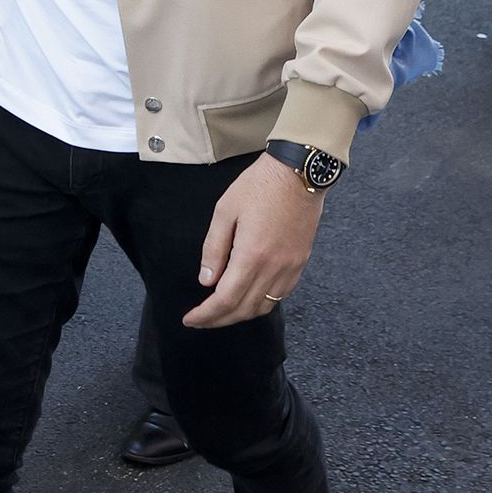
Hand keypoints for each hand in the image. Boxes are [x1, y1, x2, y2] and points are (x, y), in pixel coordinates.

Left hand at [183, 154, 323, 329]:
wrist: (299, 172)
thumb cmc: (259, 186)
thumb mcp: (225, 211)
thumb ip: (214, 249)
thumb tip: (206, 280)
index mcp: (252, 256)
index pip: (225, 299)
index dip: (206, 315)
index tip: (190, 320)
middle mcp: (274, 268)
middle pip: (244, 309)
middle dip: (219, 320)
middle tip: (200, 320)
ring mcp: (291, 267)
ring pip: (264, 306)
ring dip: (240, 315)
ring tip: (221, 312)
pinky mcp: (301, 263)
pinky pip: (281, 295)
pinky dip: (261, 303)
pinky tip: (248, 297)